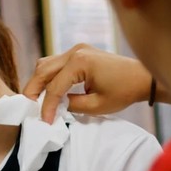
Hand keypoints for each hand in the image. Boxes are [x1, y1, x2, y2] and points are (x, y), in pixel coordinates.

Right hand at [23, 44, 153, 123]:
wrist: (141, 77)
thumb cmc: (124, 91)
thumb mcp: (97, 106)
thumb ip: (72, 105)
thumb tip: (54, 107)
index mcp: (80, 62)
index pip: (54, 86)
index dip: (46, 106)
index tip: (45, 121)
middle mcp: (75, 51)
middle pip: (42, 69)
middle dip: (33, 90)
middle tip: (28, 109)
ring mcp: (76, 49)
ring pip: (46, 64)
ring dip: (39, 82)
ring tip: (37, 101)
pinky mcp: (79, 52)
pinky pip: (56, 63)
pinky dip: (49, 77)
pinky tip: (49, 91)